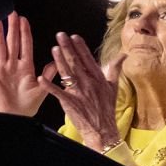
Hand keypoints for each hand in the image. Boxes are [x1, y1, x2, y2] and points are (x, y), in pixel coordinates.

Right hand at [0, 12, 54, 115]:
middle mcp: (12, 65)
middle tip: (12, 13)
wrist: (15, 116)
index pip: (25, 44)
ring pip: (0, 47)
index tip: (24, 19)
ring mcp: (1, 68)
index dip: (24, 32)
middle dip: (12, 27)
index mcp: (25, 66)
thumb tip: (57, 61)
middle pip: (11, 42)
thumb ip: (48, 74)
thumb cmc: (28, 104)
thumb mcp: (42, 88)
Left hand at [38, 32, 126, 150]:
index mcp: (99, 78)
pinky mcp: (70, 103)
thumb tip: (123, 55)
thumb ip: (115, 69)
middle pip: (76, 62)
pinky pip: (58, 92)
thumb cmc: (107, 108)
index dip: (80, 47)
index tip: (74, 36)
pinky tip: (41, 78)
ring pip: (67, 74)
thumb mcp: (113, 87)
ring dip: (59, 61)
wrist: (102, 129)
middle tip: (60, 35)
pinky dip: (49, 85)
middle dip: (68, 48)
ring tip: (53, 48)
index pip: (88, 59)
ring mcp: (79, 93)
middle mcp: (89, 83)